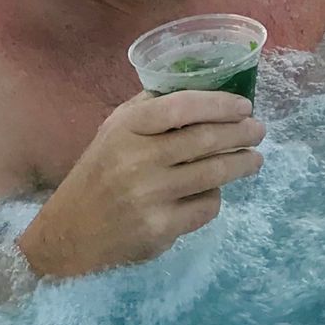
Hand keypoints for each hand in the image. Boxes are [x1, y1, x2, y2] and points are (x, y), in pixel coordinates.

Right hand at [16, 90, 263, 280]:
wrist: (65, 236)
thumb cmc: (98, 174)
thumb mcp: (114, 130)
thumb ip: (153, 107)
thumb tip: (206, 88)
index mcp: (126, 129)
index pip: (182, 107)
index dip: (220, 104)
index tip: (244, 106)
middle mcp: (137, 160)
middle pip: (206, 140)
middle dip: (243, 133)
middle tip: (259, 130)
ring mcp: (149, 197)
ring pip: (215, 174)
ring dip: (243, 164)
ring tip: (254, 159)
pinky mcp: (159, 229)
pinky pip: (205, 206)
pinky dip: (214, 197)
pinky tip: (212, 192)